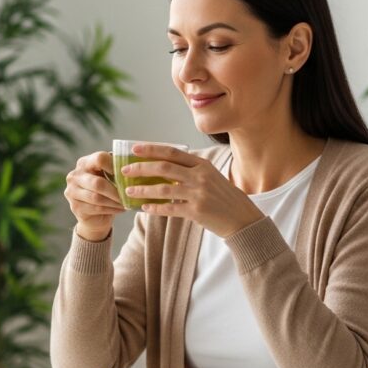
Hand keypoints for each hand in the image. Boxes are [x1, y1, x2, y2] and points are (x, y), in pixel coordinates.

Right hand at [64, 151, 125, 240]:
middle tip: (130, 194)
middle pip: (98, 183)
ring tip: (127, 203)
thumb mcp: (109, 176)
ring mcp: (72, 192)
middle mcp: (74, 176)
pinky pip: (96, 208)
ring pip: (97, 198)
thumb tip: (134, 164)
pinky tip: (121, 209)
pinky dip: (112, 209)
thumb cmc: (106, 190)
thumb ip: (116, 169)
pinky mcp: (75, 207)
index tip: (128, 174)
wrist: (94, 214)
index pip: (99, 159)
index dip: (114, 166)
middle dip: (116, 190)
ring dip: (115, 201)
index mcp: (84, 163)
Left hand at [120, 144, 262, 237]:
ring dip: (143, 189)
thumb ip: (191, 170)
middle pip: (163, 167)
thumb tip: (163, 168)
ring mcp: (198, 193)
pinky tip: (144, 207)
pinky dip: (154, 208)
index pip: (172, 152)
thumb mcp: (211, 177)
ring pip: (163, 188)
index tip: (134, 149)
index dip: (151, 149)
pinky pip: (169, 208)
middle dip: (141, 167)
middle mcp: (200, 176)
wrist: (242, 219)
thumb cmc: (224, 197)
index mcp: (202, 164)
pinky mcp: (197, 211)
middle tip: (125, 170)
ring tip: (129, 190)